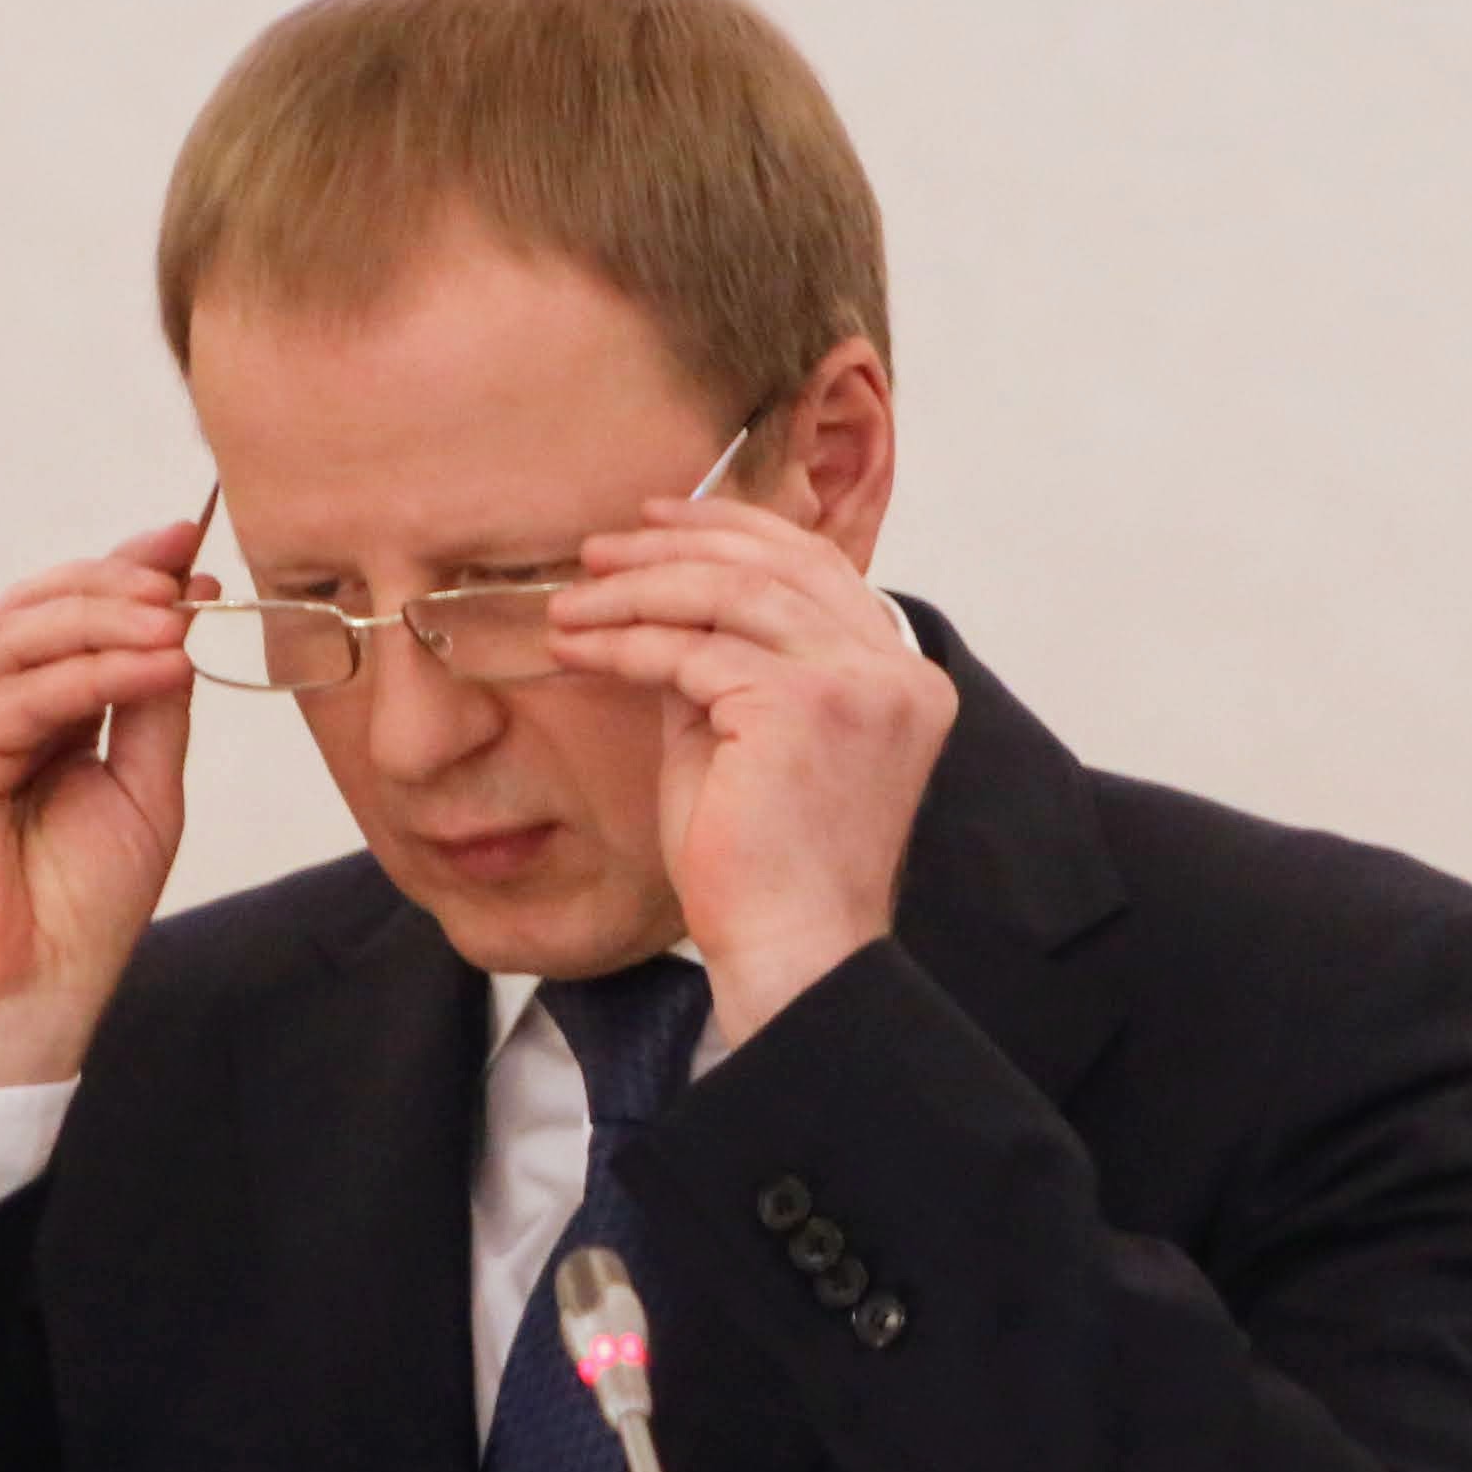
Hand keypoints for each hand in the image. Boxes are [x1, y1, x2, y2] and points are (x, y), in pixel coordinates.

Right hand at [0, 510, 212, 1097]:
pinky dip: (90, 674)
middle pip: (41, 606)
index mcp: (35, 713)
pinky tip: (154, 666)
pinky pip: (16, 693)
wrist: (21, 1000)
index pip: (74, 617)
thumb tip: (183, 617)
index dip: (129, 573)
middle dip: (119, 582)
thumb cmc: (74, 914)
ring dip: (109, 619)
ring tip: (178, 622)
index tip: (193, 546)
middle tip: (186, 577)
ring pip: (23, 635)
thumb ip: (152, 706)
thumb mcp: (143, 790)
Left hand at [546, 497, 958, 1040]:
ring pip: (731, 595)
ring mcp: (857, 684)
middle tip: (597, 550)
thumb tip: (659, 603)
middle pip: (776, 564)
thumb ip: (725, 666)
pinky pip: (695, 652)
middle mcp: (894, 671)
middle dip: (675, 546)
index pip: (816, 566)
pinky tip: (579, 650)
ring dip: (638, 588)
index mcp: (899, 675)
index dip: (733, 530)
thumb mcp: (746, 739)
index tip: (655, 521)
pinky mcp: (804, 708)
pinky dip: (627, 643)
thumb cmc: (762, 867)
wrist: (788, 950)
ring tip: (572, 601)